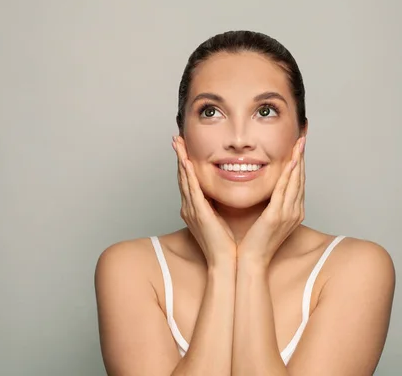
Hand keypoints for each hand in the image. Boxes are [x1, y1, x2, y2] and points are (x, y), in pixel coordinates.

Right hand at [172, 136, 235, 265]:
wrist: (225, 263)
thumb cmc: (226, 244)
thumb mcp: (220, 219)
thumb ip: (217, 206)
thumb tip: (220, 194)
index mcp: (195, 209)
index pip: (189, 181)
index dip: (185, 164)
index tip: (184, 148)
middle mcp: (189, 208)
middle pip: (182, 177)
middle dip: (179, 157)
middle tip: (176, 139)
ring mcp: (192, 210)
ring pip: (184, 180)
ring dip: (180, 160)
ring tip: (177, 144)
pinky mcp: (199, 213)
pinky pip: (192, 190)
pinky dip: (188, 175)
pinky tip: (186, 162)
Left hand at [238, 136, 305, 265]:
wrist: (251, 261)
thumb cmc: (255, 242)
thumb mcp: (267, 219)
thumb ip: (271, 204)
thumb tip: (269, 191)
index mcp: (293, 212)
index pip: (298, 183)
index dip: (299, 164)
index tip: (298, 147)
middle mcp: (295, 211)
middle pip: (300, 178)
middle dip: (301, 157)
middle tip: (302, 138)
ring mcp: (288, 214)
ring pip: (295, 181)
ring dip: (297, 160)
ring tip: (298, 144)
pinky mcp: (277, 216)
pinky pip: (284, 190)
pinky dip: (288, 175)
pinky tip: (290, 162)